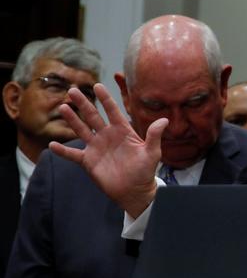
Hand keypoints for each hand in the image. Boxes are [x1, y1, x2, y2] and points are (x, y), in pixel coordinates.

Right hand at [49, 83, 165, 217]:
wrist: (134, 191)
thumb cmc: (145, 170)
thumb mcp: (152, 152)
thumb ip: (154, 136)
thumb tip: (164, 120)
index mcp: (122, 131)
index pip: (112, 111)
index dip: (105, 99)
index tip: (97, 86)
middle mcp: (107, 136)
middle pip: (93, 116)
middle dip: (83, 103)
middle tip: (72, 90)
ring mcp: (96, 147)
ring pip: (81, 130)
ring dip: (72, 119)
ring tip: (63, 107)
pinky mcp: (88, 161)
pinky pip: (73, 155)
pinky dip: (62, 151)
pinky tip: (52, 145)